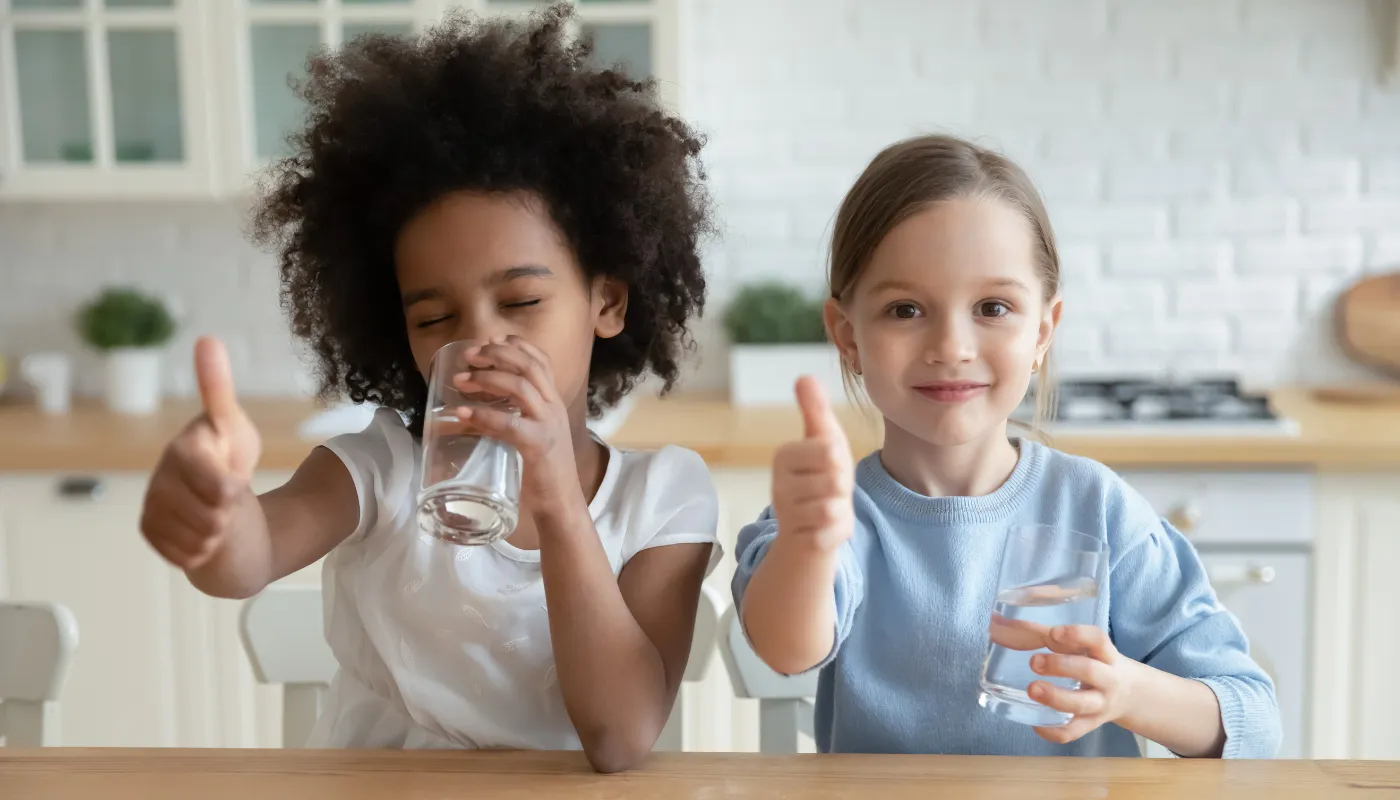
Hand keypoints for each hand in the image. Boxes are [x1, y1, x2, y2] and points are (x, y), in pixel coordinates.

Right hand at [140, 337, 261, 569]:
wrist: (217, 495)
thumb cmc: (227, 454)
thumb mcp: (233, 424)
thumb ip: (218, 388)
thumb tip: (207, 340)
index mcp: (183, 450)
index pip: (222, 488)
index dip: (235, 490)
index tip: (235, 479)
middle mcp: (159, 477)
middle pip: (214, 520)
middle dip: (228, 513)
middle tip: (224, 497)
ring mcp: (151, 506)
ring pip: (201, 541)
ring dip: (217, 533)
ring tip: (214, 512)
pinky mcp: (149, 532)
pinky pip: (187, 557)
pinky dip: (202, 550)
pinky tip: (199, 530)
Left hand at [449, 336, 577, 515]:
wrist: (562, 501)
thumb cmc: (543, 470)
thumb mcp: (533, 434)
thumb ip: (514, 417)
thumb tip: (477, 407)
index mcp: (553, 402)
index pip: (542, 362)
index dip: (517, 345)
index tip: (492, 339)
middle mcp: (554, 407)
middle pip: (529, 366)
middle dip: (497, 354)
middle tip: (470, 355)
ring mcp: (548, 425)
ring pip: (521, 387)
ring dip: (487, 379)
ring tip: (461, 380)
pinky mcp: (538, 445)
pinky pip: (509, 424)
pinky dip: (483, 415)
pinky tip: (463, 413)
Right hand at [771, 376, 853, 552]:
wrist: (809, 529)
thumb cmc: (819, 477)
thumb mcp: (822, 439)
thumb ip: (815, 410)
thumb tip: (804, 376)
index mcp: (783, 455)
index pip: (831, 448)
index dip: (840, 458)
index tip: (828, 466)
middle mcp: (778, 484)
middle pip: (836, 476)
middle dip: (843, 484)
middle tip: (830, 489)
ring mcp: (787, 513)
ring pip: (835, 504)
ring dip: (841, 507)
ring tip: (827, 506)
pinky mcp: (800, 539)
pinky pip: (834, 528)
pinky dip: (839, 528)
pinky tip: (826, 527)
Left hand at [992, 621, 1135, 743]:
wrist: (1130, 694)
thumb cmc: (1095, 662)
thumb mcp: (1083, 647)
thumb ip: (1049, 635)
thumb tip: (999, 620)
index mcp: (1106, 654)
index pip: (1098, 640)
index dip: (1076, 635)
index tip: (1052, 634)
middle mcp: (1108, 679)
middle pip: (1089, 671)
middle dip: (1060, 666)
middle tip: (1034, 662)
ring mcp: (1101, 704)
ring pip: (1082, 704)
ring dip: (1055, 697)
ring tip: (1032, 689)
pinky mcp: (1092, 725)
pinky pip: (1074, 732)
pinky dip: (1054, 731)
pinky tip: (1035, 724)